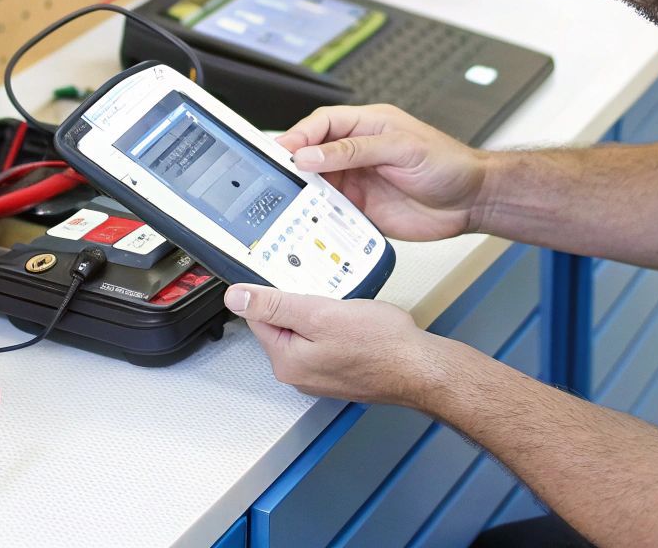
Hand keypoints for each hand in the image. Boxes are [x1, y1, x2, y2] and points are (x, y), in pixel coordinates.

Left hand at [224, 283, 446, 405]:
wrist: (421, 368)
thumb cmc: (380, 345)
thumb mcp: (319, 314)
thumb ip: (274, 306)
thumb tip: (236, 298)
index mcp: (286, 361)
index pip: (258, 317)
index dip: (272, 293)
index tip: (289, 281)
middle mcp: (299, 374)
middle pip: (282, 324)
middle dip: (299, 304)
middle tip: (325, 295)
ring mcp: (320, 375)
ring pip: (306, 331)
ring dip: (320, 315)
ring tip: (343, 309)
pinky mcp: (340, 371)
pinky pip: (326, 341)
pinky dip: (336, 327)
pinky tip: (354, 321)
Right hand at [276, 104, 488, 241]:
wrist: (473, 201)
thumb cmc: (448, 163)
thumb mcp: (402, 148)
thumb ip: (355, 150)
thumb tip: (313, 154)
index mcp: (365, 126)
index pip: (321, 124)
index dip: (299, 136)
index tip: (283, 151)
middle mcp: (357, 154)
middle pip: (313, 155)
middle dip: (295, 165)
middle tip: (280, 178)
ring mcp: (358, 182)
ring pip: (318, 185)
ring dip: (306, 194)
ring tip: (295, 201)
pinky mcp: (362, 210)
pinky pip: (332, 213)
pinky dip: (320, 218)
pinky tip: (316, 220)